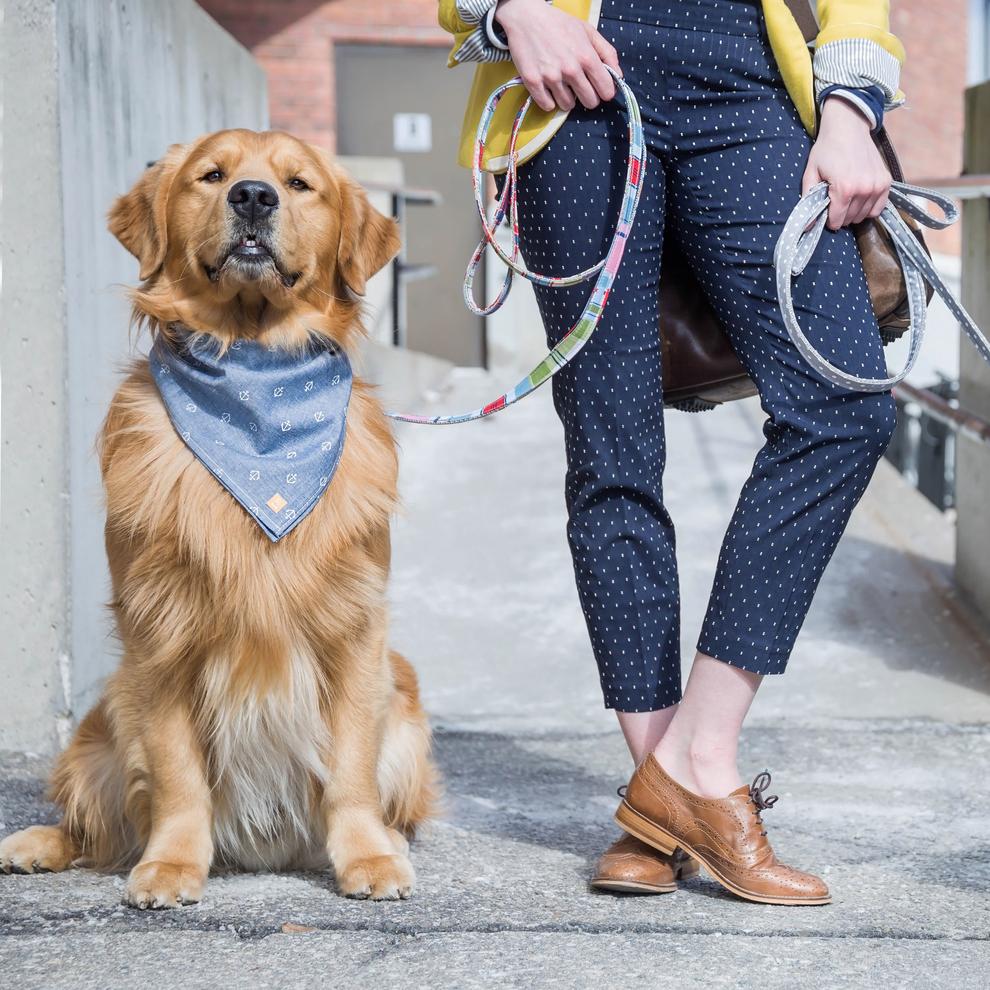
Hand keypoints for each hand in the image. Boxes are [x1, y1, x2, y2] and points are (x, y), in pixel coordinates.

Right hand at [494, 0, 620, 111]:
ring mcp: (551, 77)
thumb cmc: (559, 23)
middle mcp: (570, 69)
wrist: (526, 17)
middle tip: (580, 87)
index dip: (604, 91)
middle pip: (590, 102)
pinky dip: (549, 100)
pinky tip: (548, 87)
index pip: (606, 91)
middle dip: (588, 97)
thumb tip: (618, 76)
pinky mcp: (533, 83)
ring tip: (561, 83)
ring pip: (568, 106)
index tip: (598, 88)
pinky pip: (548, 106)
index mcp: (587, 56)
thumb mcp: (588, 31)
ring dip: (567, 98)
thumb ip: (607, 52)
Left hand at [802, 98, 890, 229]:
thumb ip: (808, 199)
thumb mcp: (811, 172)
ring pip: (864, 215)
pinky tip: (860, 199)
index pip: (837, 221)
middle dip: (841, 214)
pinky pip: (879, 207)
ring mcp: (877, 186)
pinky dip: (869, 207)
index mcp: (845, 189)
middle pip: (850, 219)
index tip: (826, 208)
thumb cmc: (827, 149)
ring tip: (847, 196)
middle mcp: (864, 189)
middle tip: (835, 198)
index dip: (828, 218)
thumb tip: (807, 226)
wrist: (848, 127)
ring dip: (854, 211)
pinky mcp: (886, 182)